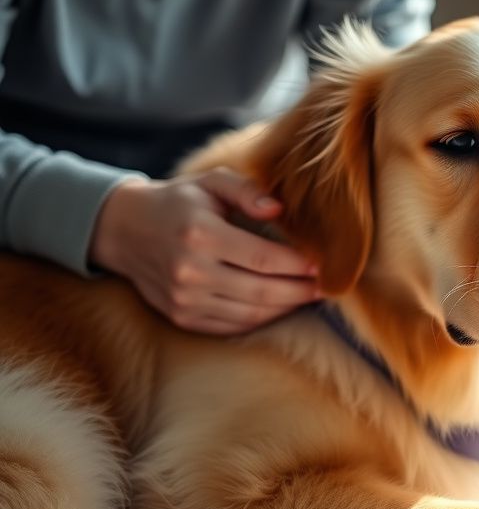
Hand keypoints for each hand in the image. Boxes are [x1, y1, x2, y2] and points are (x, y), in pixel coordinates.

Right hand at [90, 169, 319, 333]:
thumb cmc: (178, 202)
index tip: (321, 264)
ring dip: (286, 307)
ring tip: (308, 296)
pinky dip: (262, 319)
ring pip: (251, 313)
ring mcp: (185, 299)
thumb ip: (248, 190)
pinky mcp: (182, 317)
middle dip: (300, 291)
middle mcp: (190, 271)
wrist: (123, 230)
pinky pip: (233, 326)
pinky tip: (279, 306)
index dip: (298, 265)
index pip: (263, 258)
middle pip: (262, 291)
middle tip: (325, 286)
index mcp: (200, 234)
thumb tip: (279, 210)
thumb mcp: (211, 182)